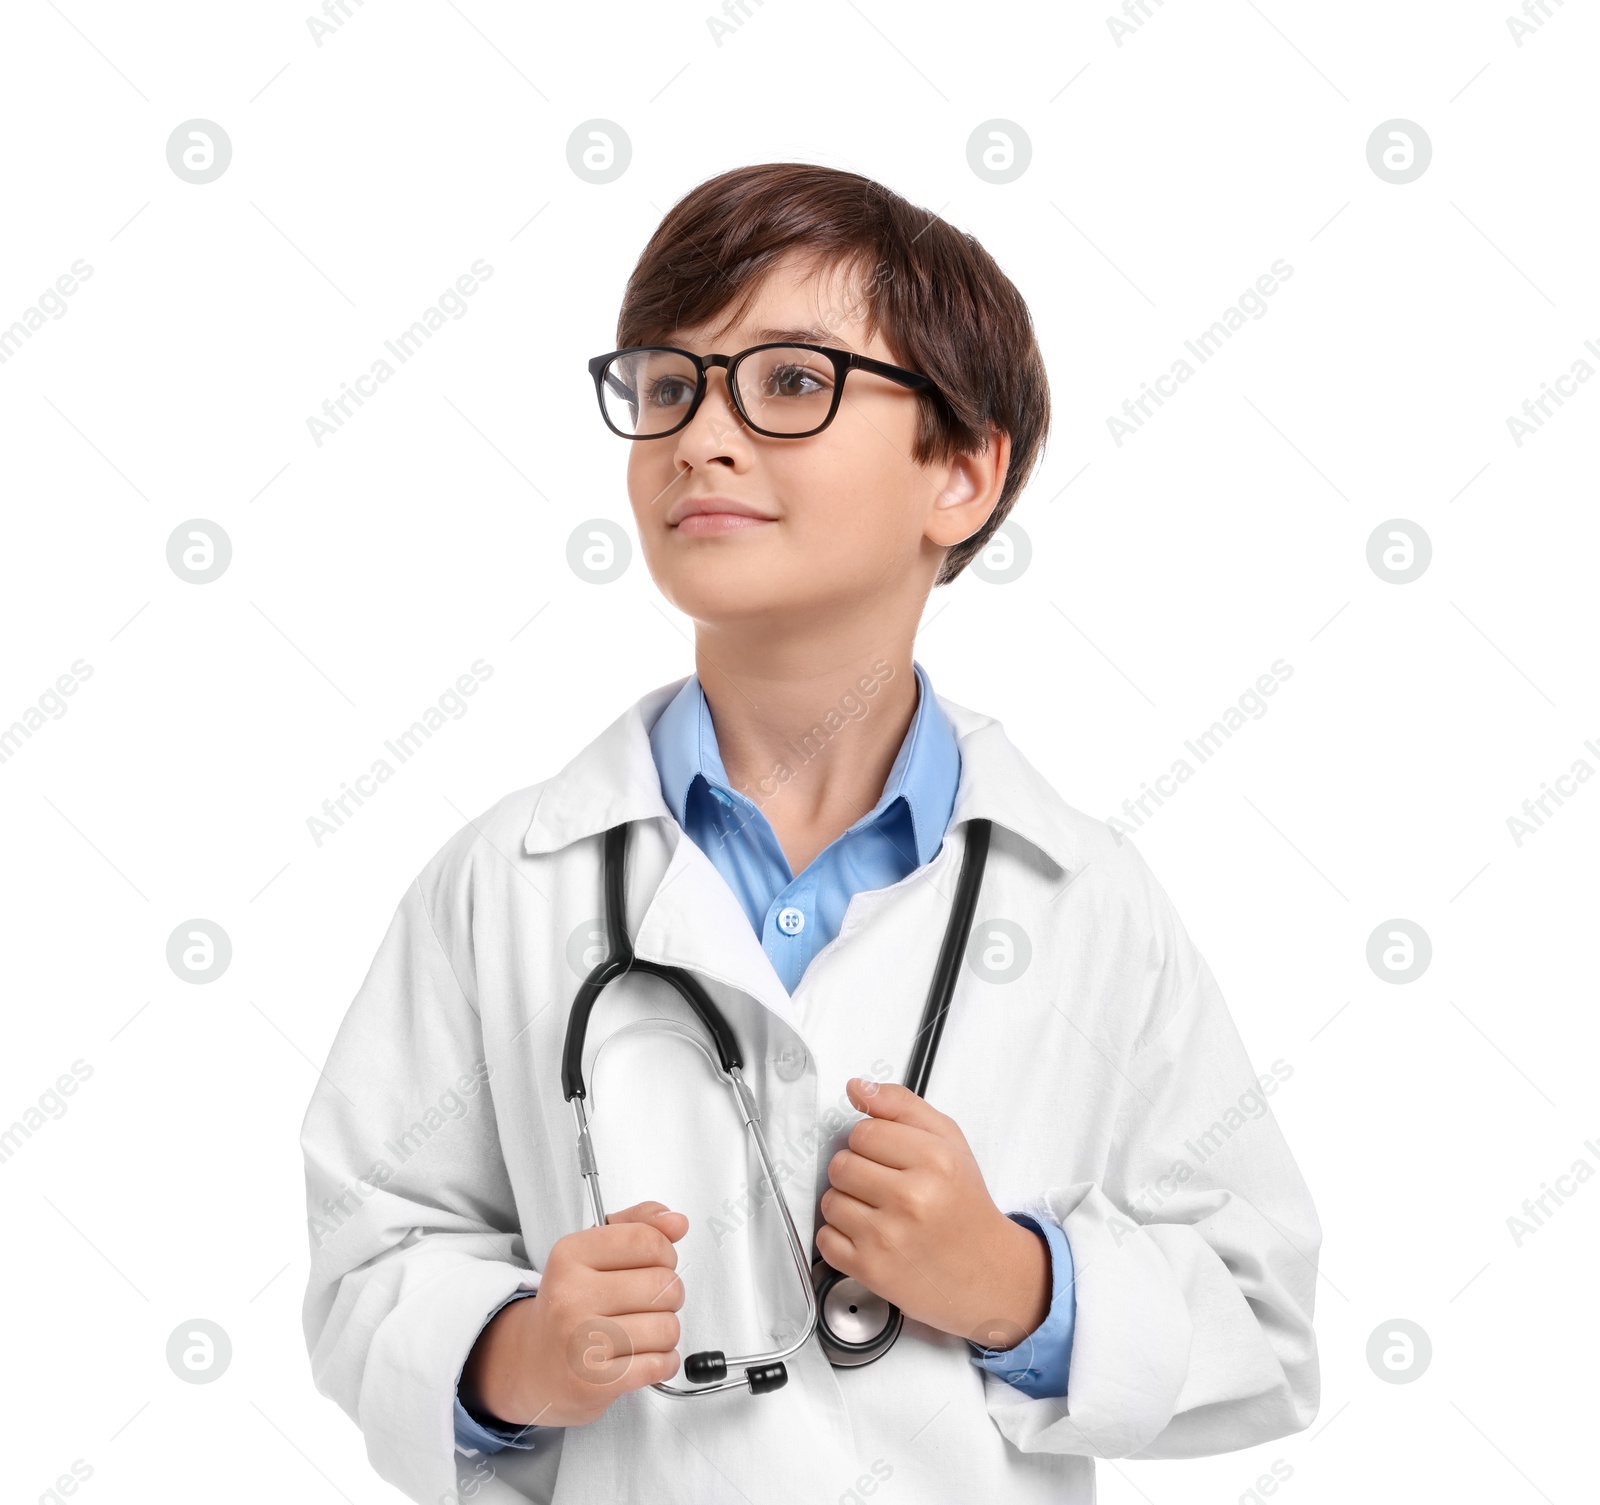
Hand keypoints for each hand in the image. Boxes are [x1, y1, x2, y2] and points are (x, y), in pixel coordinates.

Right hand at [459, 1200, 687, 1429]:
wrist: (532, 1365)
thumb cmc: (570, 1305)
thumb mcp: (593, 1252)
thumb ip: (638, 1225)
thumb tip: (677, 1222)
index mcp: (570, 1255)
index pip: (647, 1240)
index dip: (665, 1253)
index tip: (655, 1263)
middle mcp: (571, 1296)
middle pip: (664, 1284)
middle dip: (669, 1295)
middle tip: (646, 1304)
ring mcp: (580, 1341)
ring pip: (667, 1327)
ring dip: (666, 1332)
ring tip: (642, 1333)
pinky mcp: (593, 1381)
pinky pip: (659, 1364)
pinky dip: (664, 1362)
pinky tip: (644, 1357)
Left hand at [817, 1079, 1049, 1348]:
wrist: (986, 1271)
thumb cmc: (965, 1206)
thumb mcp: (949, 1142)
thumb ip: (901, 1107)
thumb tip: (857, 1089)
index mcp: (934, 1160)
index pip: (863, 1131)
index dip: (871, 1142)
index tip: (887, 1156)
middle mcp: (912, 1199)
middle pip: (841, 1164)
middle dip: (857, 1172)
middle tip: (883, 1185)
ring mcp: (889, 1237)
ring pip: (830, 1200)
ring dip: (847, 1204)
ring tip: (878, 1212)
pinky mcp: (871, 1270)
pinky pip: (825, 1239)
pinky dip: (840, 1237)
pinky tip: (869, 1236)